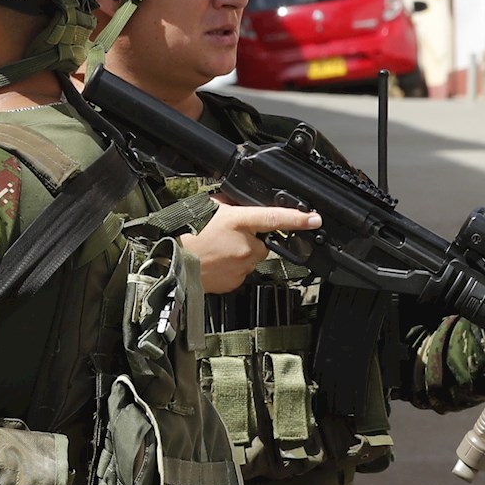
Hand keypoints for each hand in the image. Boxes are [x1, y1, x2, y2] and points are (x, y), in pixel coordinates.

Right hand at [181, 202, 323, 293]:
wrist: (169, 263)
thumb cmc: (183, 233)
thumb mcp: (207, 207)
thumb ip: (230, 204)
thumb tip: (242, 202)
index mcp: (238, 222)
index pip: (276, 218)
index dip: (299, 219)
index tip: (315, 219)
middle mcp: (244, 246)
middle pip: (263, 243)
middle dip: (251, 239)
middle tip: (226, 236)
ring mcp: (241, 267)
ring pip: (251, 258)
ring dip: (239, 254)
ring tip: (216, 250)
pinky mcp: (235, 282)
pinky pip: (241, 272)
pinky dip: (231, 267)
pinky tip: (214, 262)